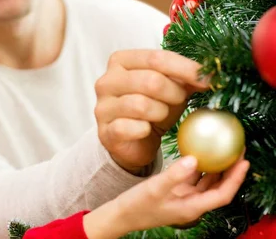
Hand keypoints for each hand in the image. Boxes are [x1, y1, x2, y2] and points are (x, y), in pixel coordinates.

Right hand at [83, 155, 249, 238]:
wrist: (121, 215)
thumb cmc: (137, 206)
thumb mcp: (155, 188)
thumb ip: (174, 174)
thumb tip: (194, 158)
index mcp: (192, 207)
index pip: (222, 194)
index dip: (235, 178)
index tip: (243, 161)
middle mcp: (192, 204)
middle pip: (219, 187)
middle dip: (231, 170)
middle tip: (237, 150)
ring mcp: (184, 198)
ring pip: (208, 183)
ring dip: (218, 168)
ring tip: (224, 150)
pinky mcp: (176, 192)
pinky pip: (194, 178)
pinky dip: (200, 167)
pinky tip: (199, 153)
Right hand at [94, 49, 209, 173]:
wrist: (134, 141)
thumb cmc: (153, 108)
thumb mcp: (170, 88)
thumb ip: (185, 77)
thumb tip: (211, 73)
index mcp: (121, 61)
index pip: (156, 58)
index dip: (186, 68)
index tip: (209, 79)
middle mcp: (106, 80)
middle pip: (150, 80)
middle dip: (174, 93)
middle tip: (181, 101)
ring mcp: (102, 106)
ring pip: (141, 105)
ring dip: (160, 113)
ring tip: (161, 116)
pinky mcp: (104, 131)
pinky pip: (130, 128)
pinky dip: (145, 130)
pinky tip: (146, 130)